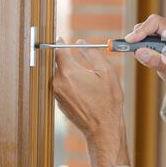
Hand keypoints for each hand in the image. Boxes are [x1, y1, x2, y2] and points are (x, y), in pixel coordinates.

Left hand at [53, 38, 129, 166]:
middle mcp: (58, 82)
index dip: (61, 43)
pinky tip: (86, 91)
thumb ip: (92, 54)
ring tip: (89, 80)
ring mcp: (57, 94)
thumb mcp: (107, 72)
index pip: (58, 50)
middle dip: (69, 60)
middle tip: (84, 62)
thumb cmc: (108, 101)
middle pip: (59, 63)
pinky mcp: (59, 103)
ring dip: (71, 73)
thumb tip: (81, 42)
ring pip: (61, 76)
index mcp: (69, 72)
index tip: (62, 39)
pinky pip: (63, 87)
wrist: (103, 127)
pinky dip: (71, 84)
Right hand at [125, 14, 165, 111]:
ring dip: (141, 42)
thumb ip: (156, 61)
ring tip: (146, 56)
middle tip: (133, 50)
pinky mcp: (160, 36)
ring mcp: (165, 31)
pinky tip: (148, 55)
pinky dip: (143, 44)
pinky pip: (147, 36)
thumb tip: (139, 52)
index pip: (154, 22)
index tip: (129, 41)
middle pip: (148, 25)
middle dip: (139, 37)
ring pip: (146, 31)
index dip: (140, 30)